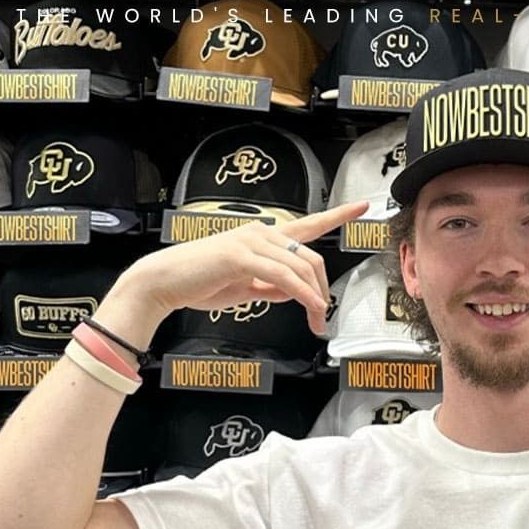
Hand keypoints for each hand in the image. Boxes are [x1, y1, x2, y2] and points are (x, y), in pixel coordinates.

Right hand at [114, 200, 369, 337]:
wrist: (166, 284)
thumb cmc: (202, 284)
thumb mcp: (247, 288)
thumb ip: (272, 287)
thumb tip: (293, 292)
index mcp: (264, 237)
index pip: (308, 224)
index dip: (337, 215)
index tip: (363, 206)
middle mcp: (261, 232)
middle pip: (311, 258)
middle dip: (323, 290)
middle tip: (321, 319)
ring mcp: (251, 241)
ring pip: (301, 268)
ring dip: (315, 299)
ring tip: (316, 323)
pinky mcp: (241, 256)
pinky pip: (284, 276)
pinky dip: (303, 295)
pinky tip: (310, 308)